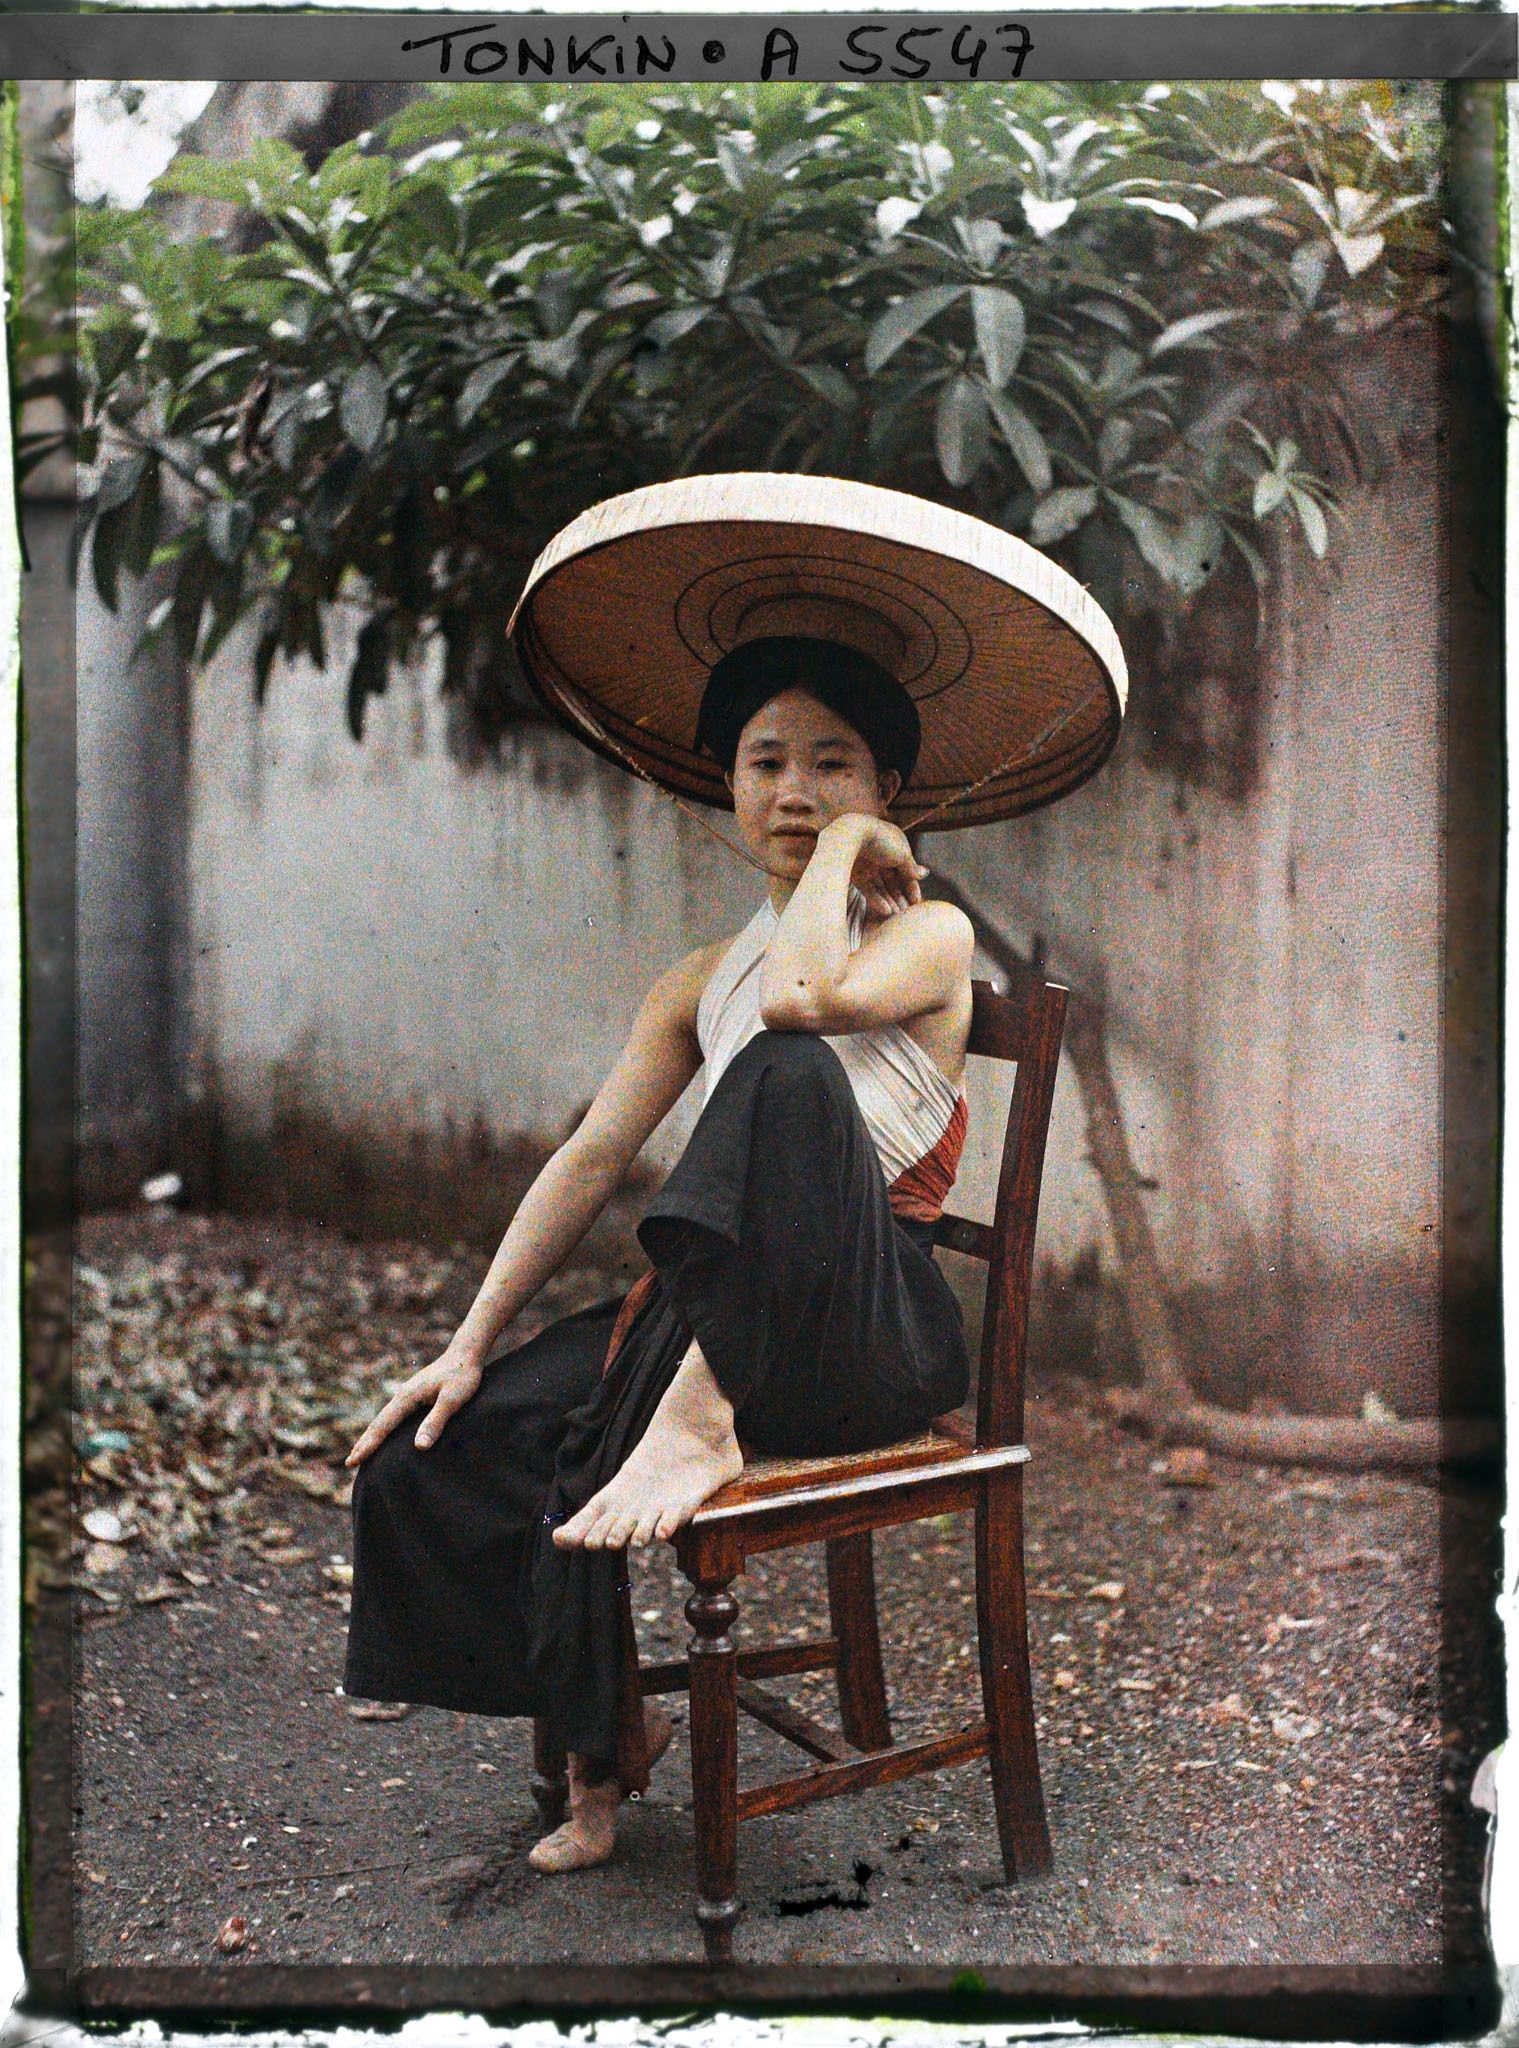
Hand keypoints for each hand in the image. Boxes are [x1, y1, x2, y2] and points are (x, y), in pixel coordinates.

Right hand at [344, 1344, 483, 1466]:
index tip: (352, 1462)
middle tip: (349, 1463)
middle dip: (364, 1443)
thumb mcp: (452, 1400)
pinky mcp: (415, 1394)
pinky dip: (384, 1428)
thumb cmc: (463, 1376)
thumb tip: (419, 1447)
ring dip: (371, 1435)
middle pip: (378, 1422)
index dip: (368, 1446)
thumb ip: (436, 1421)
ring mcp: (408, 1394)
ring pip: (384, 1418)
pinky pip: (394, 1415)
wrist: (467, 1353)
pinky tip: (386, 1433)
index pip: (382, 1426)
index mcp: (407, 1397)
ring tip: (361, 1452)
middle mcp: (403, 1395)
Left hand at [823, 813, 928, 920]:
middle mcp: (882, 857)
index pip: (906, 870)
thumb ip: (912, 867)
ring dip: (890, 901)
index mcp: (895, 847)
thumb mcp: (902, 854)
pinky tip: (886, 911)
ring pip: (881, 888)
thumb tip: (925, 874)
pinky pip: (869, 890)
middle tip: (906, 913)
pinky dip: (877, 901)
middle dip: (900, 897)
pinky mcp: (856, 876)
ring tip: (897, 916)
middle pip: (893, 881)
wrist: (851, 835)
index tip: (917, 902)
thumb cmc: (881, 840)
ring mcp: (868, 866)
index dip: (912, 887)